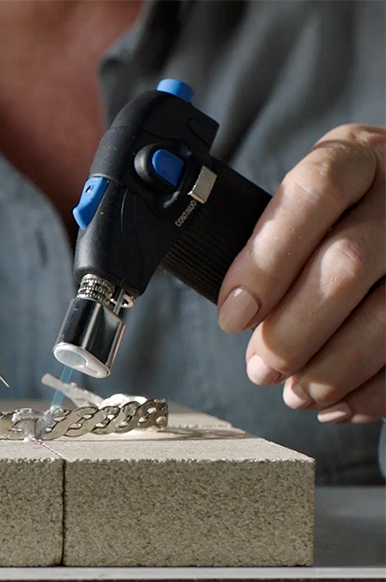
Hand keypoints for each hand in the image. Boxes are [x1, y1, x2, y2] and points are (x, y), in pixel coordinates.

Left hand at [218, 124, 384, 424]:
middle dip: (294, 332)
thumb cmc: (348, 210)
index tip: (233, 315)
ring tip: (298, 393)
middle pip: (347, 264)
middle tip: (261, 369)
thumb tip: (238, 313)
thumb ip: (275, 242)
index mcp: (357, 155)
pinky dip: (375, 390)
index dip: (266, 259)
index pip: (313, 193)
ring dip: (334, 370)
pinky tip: (342, 404)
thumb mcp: (313, 201)